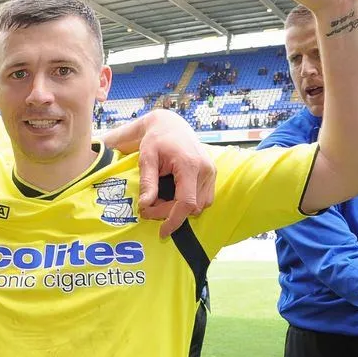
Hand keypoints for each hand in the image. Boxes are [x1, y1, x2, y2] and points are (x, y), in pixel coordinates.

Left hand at [106, 112, 212, 237]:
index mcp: (190, 165)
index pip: (186, 202)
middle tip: (148, 208)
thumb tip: (145, 204)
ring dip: (180, 209)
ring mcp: (211, 172)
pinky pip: (204, 198)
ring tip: (160, 201)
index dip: (174, 220)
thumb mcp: (146, 158)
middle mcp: (206, 170)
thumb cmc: (156, 139)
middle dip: (170, 213)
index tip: (162, 232)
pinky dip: (189, 202)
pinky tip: (173, 196)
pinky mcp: (212, 174)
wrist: (171, 125)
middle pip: (192, 206)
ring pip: (200, 205)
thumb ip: (147, 182)